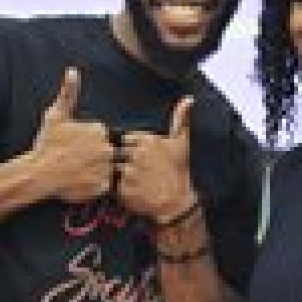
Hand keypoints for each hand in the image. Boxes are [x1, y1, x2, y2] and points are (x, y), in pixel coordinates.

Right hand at [30, 68, 114, 202]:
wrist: (38, 173)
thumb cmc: (47, 143)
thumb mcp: (56, 114)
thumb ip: (68, 92)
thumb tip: (73, 70)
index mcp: (100, 130)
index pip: (101, 136)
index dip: (86, 142)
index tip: (73, 146)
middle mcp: (107, 148)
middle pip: (105, 152)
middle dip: (92, 156)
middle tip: (73, 160)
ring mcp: (106, 168)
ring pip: (105, 168)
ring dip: (94, 170)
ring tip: (76, 171)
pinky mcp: (102, 186)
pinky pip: (103, 185)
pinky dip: (93, 185)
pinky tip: (79, 181)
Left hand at [115, 97, 196, 220]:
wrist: (176, 203)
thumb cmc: (178, 170)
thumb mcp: (181, 142)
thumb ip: (180, 119)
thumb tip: (189, 98)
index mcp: (147, 140)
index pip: (126, 139)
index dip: (132, 148)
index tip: (144, 158)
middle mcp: (137, 155)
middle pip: (118, 153)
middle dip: (125, 161)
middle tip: (141, 171)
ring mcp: (130, 173)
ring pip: (114, 169)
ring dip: (121, 175)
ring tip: (137, 181)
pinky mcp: (123, 190)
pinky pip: (112, 186)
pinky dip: (119, 189)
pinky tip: (133, 190)